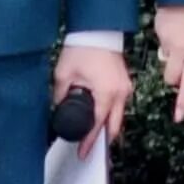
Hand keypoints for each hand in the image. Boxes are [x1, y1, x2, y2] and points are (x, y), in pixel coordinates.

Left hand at [52, 44, 130, 158]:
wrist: (98, 30)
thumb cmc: (83, 48)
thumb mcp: (64, 75)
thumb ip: (60, 95)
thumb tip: (58, 108)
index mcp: (107, 93)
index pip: (98, 125)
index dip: (90, 141)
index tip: (82, 153)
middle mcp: (120, 93)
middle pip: (114, 126)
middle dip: (103, 141)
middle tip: (91, 152)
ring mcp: (125, 88)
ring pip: (118, 116)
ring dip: (107, 128)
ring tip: (94, 138)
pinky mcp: (124, 82)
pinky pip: (119, 105)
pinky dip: (111, 115)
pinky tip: (101, 119)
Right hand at [155, 6, 183, 120]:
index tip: (179, 117)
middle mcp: (180, 49)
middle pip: (172, 78)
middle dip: (176, 80)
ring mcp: (167, 41)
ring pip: (166, 62)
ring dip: (174, 61)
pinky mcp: (158, 32)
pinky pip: (163, 45)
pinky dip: (169, 44)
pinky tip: (177, 30)